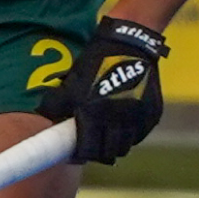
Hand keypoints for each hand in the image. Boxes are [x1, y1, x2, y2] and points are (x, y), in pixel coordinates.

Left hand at [36, 16, 168, 163]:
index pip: (88, 149)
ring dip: (114, 145)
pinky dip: (130, 134)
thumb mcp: (73, 79)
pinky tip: (121, 126)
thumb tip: (45, 118)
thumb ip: (58, 102)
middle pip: (109, 153)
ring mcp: (138, 118)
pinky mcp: (152, 114)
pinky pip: (139, 134)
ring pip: (125, 146)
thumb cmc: (97, 61)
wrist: (131, 43)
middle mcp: (119, 119)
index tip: (75, 153)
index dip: (79, 154)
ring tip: (106, 136)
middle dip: (98, 152)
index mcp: (96, 113)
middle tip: (90, 145)